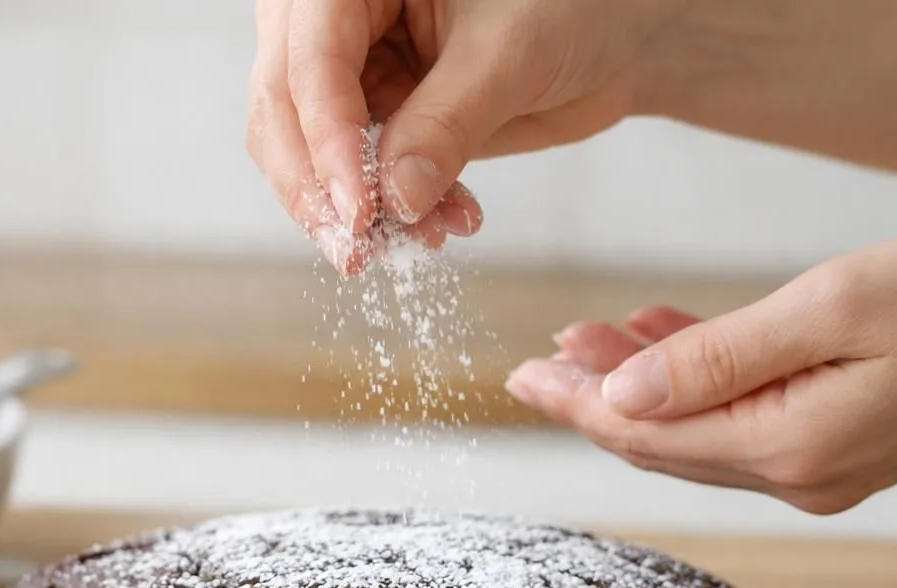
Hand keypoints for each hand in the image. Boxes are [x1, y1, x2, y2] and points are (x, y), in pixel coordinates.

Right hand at [246, 0, 673, 271]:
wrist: (613, 38)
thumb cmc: (571, 8)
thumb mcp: (509, 57)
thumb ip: (447, 125)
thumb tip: (395, 199)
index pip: (309, 60)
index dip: (326, 140)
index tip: (358, 211)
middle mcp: (333, 14)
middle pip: (283, 109)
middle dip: (318, 189)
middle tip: (356, 253)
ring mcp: (350, 67)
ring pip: (309, 152)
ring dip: (359, 208)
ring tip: (427, 238)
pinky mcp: (375, 113)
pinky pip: (356, 175)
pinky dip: (393, 209)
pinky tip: (445, 224)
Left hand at [505, 228, 896, 513]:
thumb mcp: (829, 308)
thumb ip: (719, 356)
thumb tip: (623, 392)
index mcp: (790, 449)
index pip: (647, 434)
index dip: (576, 403)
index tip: (519, 375)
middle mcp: (798, 477)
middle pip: (663, 444)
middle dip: (595, 399)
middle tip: (536, 359)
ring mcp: (820, 470)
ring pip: (698, 434)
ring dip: (642, 388)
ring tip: (586, 339)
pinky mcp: (838, 449)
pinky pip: (742, 424)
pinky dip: (697, 386)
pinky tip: (662, 343)